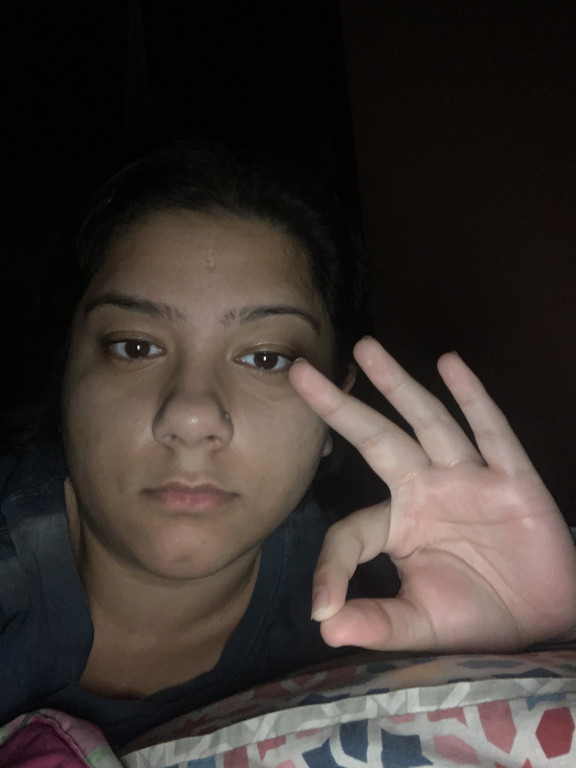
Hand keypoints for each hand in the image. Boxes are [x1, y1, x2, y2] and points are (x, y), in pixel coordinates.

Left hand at [289, 337, 575, 652]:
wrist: (541, 623)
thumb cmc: (476, 617)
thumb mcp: (421, 624)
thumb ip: (377, 622)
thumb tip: (324, 626)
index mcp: (397, 524)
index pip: (351, 529)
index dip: (333, 566)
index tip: (323, 606)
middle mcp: (425, 490)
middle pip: (376, 439)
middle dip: (341, 406)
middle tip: (300, 372)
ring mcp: (467, 480)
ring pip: (427, 423)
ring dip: (398, 384)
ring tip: (365, 349)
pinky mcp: (511, 480)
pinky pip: (491, 433)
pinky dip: (473, 398)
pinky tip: (451, 364)